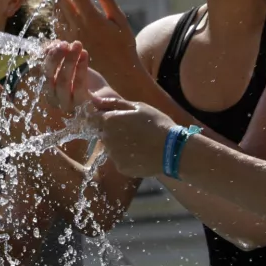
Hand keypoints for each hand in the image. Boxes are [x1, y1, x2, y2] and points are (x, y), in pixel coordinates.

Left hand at [43, 40, 176, 178]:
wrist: (173, 150)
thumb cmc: (157, 123)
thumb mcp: (138, 107)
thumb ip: (114, 103)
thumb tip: (95, 99)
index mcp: (109, 121)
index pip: (93, 118)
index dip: (103, 116)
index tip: (116, 117)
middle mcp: (106, 139)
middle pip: (103, 133)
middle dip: (112, 130)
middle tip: (133, 130)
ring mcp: (113, 155)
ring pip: (111, 147)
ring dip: (119, 144)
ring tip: (139, 142)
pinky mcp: (121, 167)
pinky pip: (119, 160)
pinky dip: (127, 157)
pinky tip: (141, 154)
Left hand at [53, 0, 142, 88]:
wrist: (118, 72)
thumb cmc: (123, 45)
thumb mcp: (119, 20)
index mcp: (92, 19)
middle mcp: (78, 27)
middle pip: (61, 0)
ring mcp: (70, 37)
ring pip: (56, 11)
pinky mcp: (67, 44)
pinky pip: (57, 24)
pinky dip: (56, 10)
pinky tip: (58, 3)